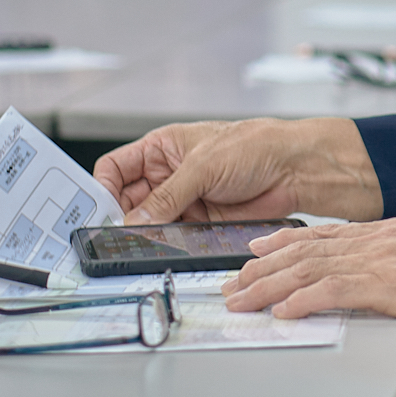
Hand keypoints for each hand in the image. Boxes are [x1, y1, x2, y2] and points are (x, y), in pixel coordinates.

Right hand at [93, 117, 383, 224]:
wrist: (295, 169)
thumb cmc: (254, 146)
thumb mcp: (203, 167)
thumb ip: (166, 197)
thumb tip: (134, 221)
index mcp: (162, 148)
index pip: (116, 169)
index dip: (104, 189)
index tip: (100, 211)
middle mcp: (169, 174)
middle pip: (129, 201)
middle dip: (122, 218)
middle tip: (117, 236)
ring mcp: (185, 200)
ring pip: (150, 223)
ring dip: (145, 235)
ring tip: (140, 245)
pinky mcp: (201, 222)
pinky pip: (175, 237)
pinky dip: (168, 245)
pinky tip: (165, 250)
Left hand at [221, 217, 395, 342]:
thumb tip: (380, 284)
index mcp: (392, 232)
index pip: (326, 235)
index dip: (286, 243)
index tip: (258, 251)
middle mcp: (383, 240)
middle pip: (308, 251)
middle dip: (264, 269)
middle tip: (234, 284)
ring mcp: (386, 261)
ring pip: (312, 268)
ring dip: (270, 286)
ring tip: (243, 300)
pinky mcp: (392, 286)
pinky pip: (335, 291)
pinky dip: (302, 300)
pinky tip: (282, 311)